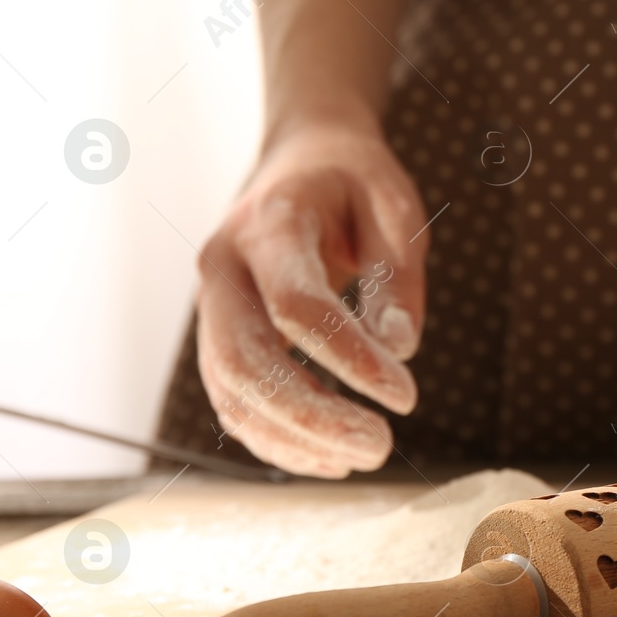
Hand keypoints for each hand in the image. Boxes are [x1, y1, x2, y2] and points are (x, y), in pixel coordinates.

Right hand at [195, 120, 426, 477]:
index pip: (295, 304)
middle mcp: (223, 267)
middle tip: (380, 447)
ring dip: (294, 438)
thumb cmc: (354, 182)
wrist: (301, 158)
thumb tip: (400, 349)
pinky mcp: (219, 336)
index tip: (406, 396)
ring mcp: (211, 305)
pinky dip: (276, 438)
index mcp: (268, 224)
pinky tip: (331, 458)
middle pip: (246, 360)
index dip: (348, 358)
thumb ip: (398, 274)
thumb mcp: (393, 205)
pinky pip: (233, 401)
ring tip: (364, 457)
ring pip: (231, 391)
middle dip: (312, 415)